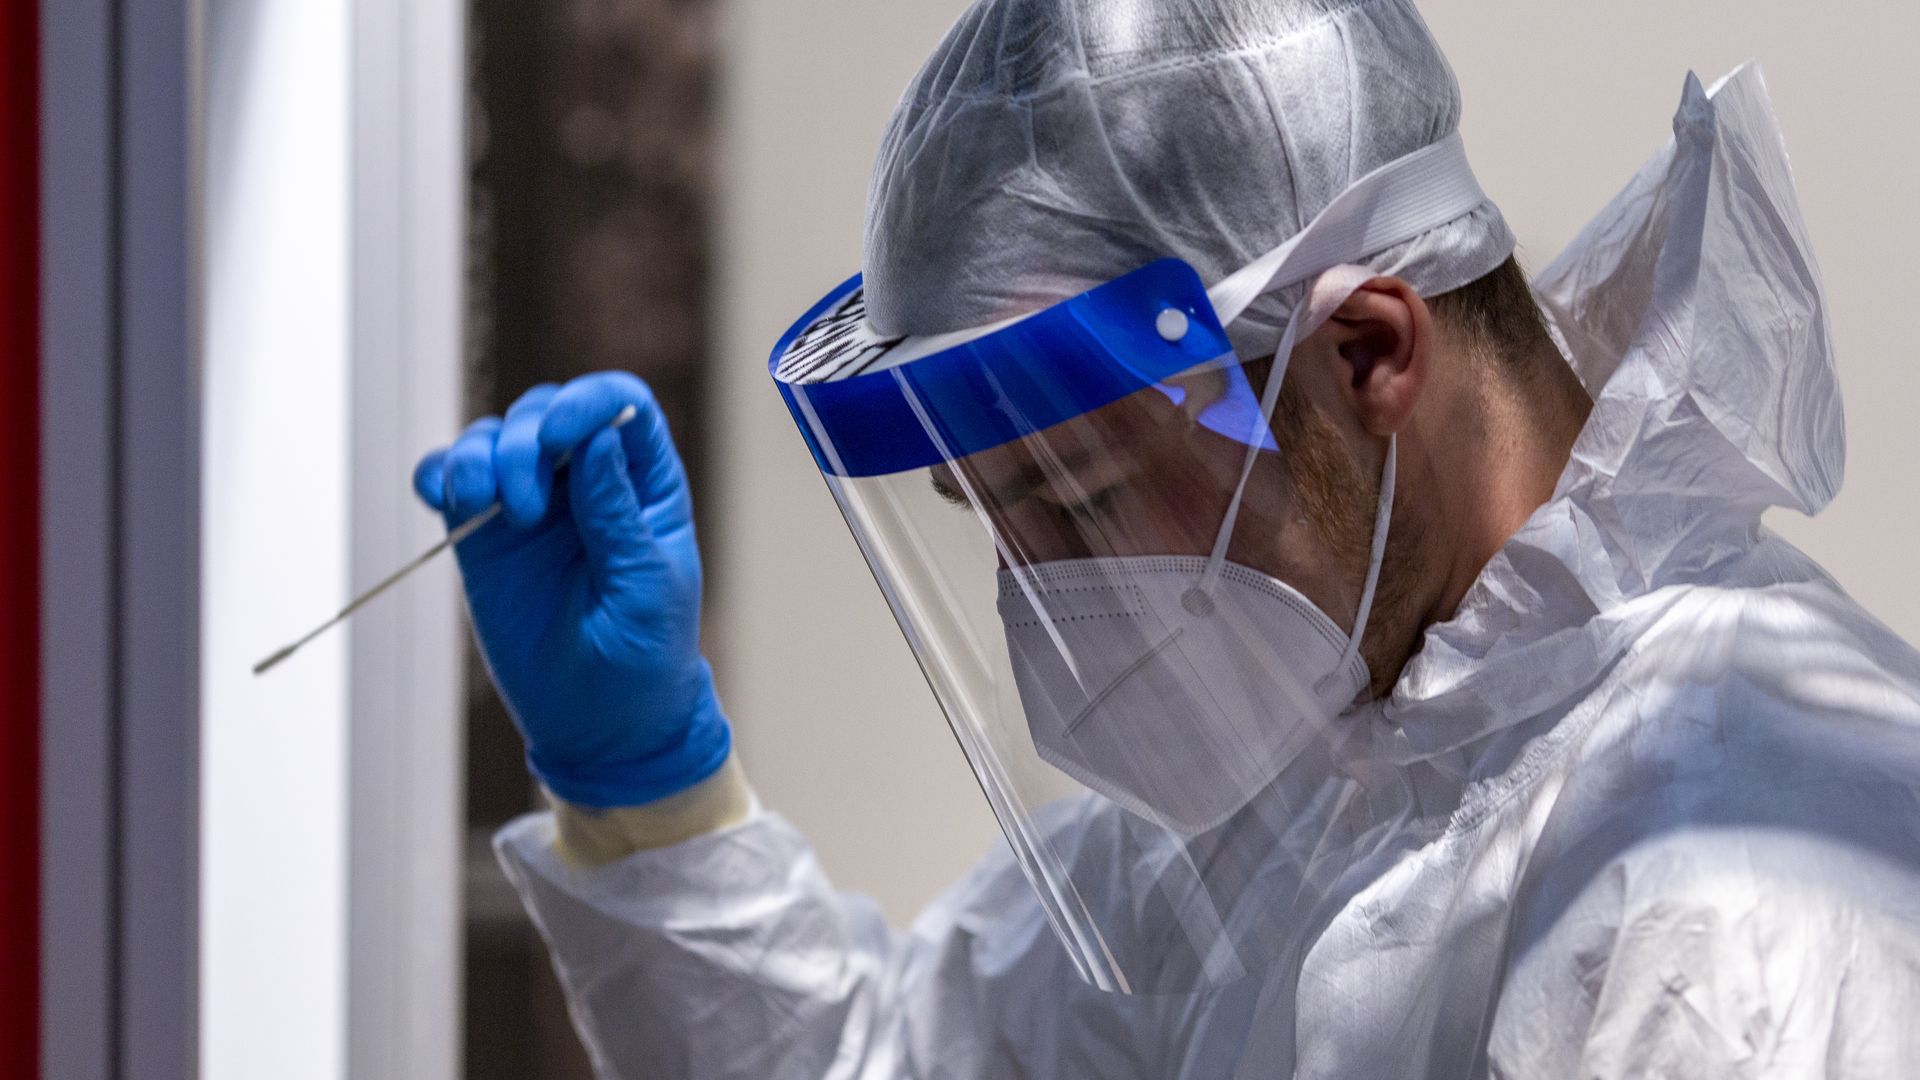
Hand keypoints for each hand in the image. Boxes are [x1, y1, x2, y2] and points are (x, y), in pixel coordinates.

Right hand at [413, 371, 729, 807]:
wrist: (601, 723)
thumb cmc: (644, 655)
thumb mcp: (646, 585)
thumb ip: (617, 514)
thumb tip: (597, 439)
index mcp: (642, 484)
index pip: (619, 405)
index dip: (587, 402)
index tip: (558, 436)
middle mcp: (585, 481)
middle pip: (546, 411)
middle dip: (523, 441)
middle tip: (525, 508)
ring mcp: (531, 504)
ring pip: (493, 437)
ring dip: (478, 455)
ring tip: (482, 503)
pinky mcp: (484, 536)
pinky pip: (451, 481)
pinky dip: (438, 473)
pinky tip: (444, 497)